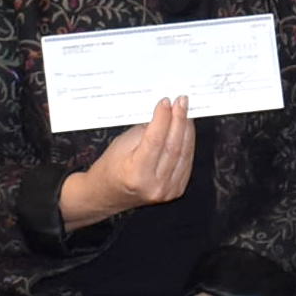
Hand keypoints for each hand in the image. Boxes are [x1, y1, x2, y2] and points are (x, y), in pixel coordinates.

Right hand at [70, 97, 196, 223]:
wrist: (107, 193)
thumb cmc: (111, 169)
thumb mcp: (122, 144)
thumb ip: (145, 130)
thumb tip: (165, 112)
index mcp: (136, 174)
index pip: (155, 140)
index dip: (163, 118)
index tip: (166, 102)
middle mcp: (153, 185)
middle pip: (173, 146)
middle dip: (179, 120)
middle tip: (181, 102)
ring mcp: (167, 190)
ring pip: (184, 153)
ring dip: (186, 129)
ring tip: (184, 112)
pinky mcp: (176, 190)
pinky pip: (186, 162)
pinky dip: (188, 143)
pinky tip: (185, 129)